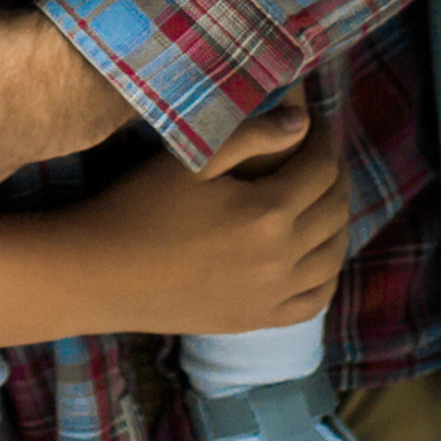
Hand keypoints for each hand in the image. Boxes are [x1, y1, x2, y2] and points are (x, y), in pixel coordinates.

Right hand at [82, 108, 348, 333]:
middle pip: (333, 210)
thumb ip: (252, 136)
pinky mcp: (257, 320)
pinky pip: (314, 300)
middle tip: (318, 149)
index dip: (324, 138)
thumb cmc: (142, 205)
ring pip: (332, 256)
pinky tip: (317, 253)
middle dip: (334, 173)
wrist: (104, 273)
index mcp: (267, 213)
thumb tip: (303, 122)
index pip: (321, 169)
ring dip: (336, 219)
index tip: (314, 119)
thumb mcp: (194, 159)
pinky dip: (327, 272)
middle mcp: (281, 259)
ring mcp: (272, 297)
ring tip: (320, 193)